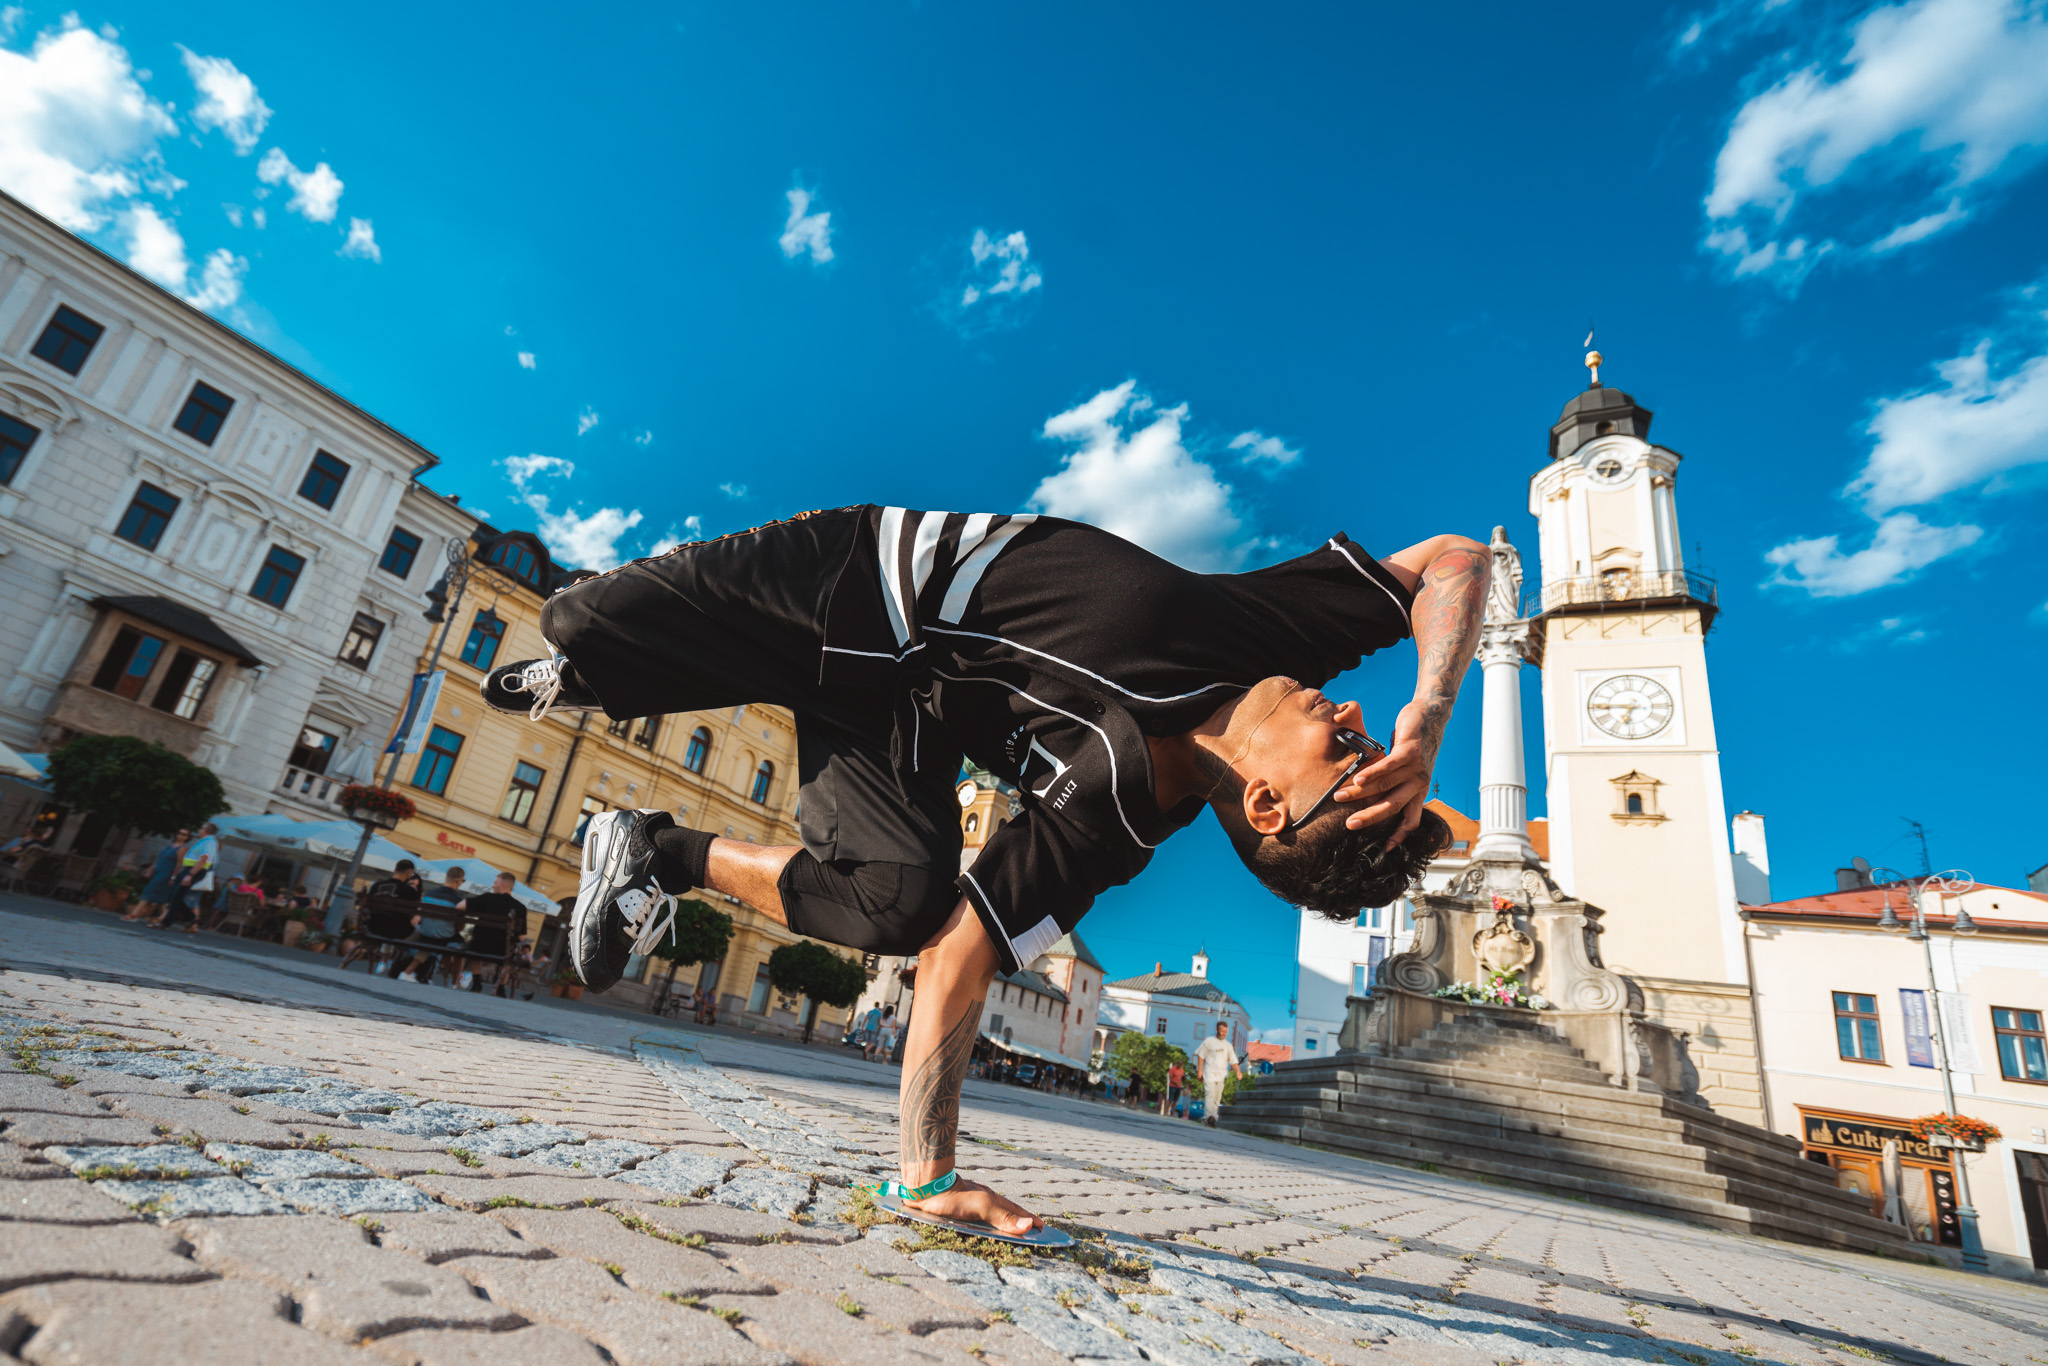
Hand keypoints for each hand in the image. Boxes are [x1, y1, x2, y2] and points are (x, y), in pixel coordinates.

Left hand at [908, 1176, 1040, 1235]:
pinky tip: (983, 1222)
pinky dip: (988, 1220)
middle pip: (1007, 1211)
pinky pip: (979, 1215)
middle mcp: (985, 1201)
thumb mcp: (982, 1207)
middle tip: (1032, 1228)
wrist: (928, 1187)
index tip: (1042, 1227)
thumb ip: (1003, 1217)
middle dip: (1020, 1220)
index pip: (1017, 1212)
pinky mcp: (960, 1207)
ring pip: (993, 1212)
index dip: (1029, 1220)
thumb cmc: (953, 1197)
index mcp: (994, 1201)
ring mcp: (973, 1203)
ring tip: (1012, 1226)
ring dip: (1005, 1220)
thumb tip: (1029, 1226)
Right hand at [1333, 700, 1436, 843]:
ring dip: (1361, 792)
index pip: (1411, 820)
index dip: (1399, 836)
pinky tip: (1358, 778)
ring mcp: (1416, 767)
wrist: (1429, 717)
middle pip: (1393, 806)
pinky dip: (1373, 773)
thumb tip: (1363, 794)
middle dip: (1370, 817)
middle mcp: (1419, 783)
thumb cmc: (1411, 745)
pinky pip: (1389, 765)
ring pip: (1386, 785)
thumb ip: (1390, 783)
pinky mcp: (1411, 750)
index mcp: (1418, 792)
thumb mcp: (1403, 769)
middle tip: (1350, 824)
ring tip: (1341, 796)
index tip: (1385, 849)